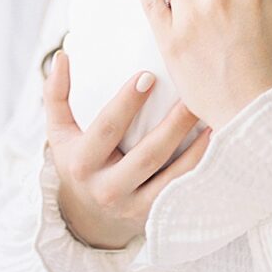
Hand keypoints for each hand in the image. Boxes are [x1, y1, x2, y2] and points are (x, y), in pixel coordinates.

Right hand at [43, 51, 210, 248]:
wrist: (87, 216)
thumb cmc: (77, 158)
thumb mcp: (59, 131)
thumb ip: (56, 93)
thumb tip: (63, 55)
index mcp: (82, 163)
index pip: (107, 128)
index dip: (127, 102)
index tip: (148, 75)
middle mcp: (107, 189)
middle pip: (146, 154)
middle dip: (172, 124)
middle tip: (192, 94)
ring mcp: (133, 205)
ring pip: (170, 175)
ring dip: (194, 145)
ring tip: (209, 114)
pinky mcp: (154, 214)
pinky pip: (181, 188)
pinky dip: (200, 165)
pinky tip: (214, 140)